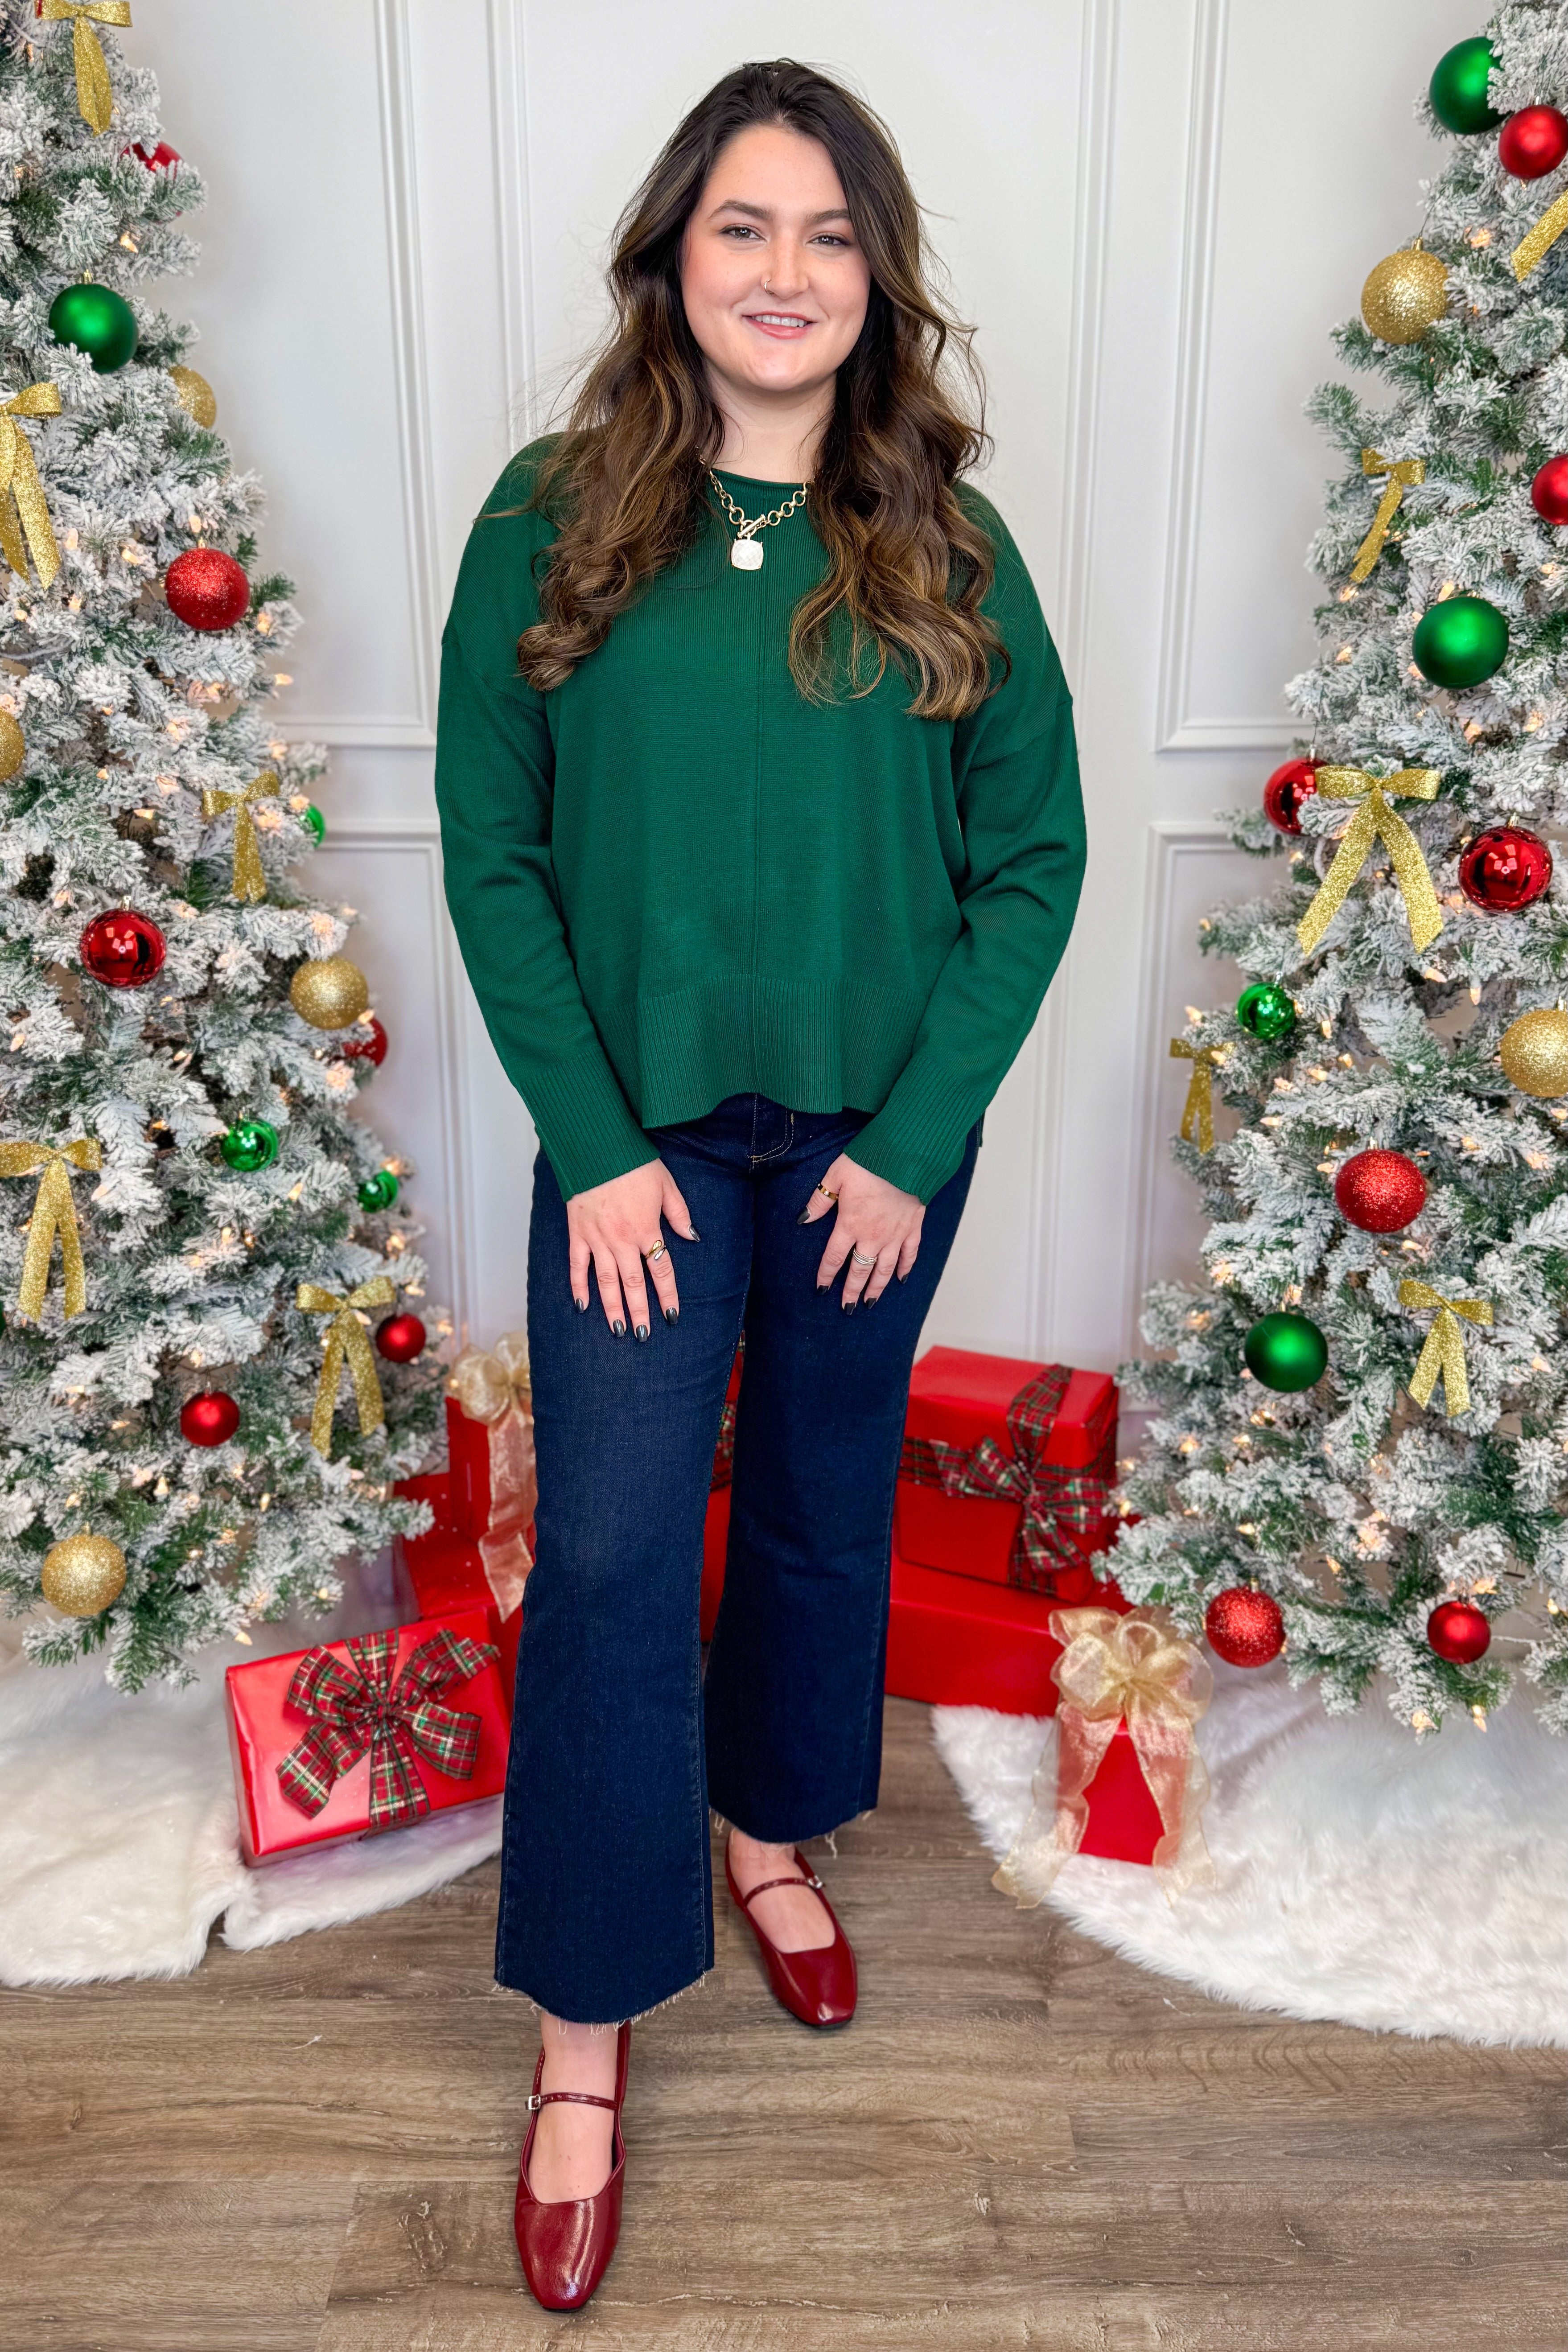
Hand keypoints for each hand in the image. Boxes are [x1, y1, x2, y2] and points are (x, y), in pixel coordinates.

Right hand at [567, 1159, 696, 1337]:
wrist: (598, 1147)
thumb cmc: (634, 1163)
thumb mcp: (666, 1185)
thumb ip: (679, 1214)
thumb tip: (692, 1238)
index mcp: (647, 1229)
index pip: (661, 1270)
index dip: (667, 1296)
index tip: (672, 1316)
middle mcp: (622, 1239)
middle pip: (633, 1283)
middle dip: (639, 1311)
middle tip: (642, 1334)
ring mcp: (597, 1238)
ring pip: (606, 1281)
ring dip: (612, 1307)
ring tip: (618, 1329)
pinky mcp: (577, 1232)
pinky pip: (578, 1265)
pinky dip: (579, 1286)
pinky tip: (583, 1306)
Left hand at [798, 1151, 923, 1305]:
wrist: (905, 1155)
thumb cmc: (868, 1162)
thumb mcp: (835, 1176)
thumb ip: (819, 1201)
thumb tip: (802, 1219)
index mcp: (850, 1224)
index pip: (834, 1257)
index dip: (826, 1275)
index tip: (821, 1289)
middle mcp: (872, 1236)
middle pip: (859, 1270)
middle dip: (851, 1290)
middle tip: (846, 1307)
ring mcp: (895, 1234)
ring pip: (884, 1269)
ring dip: (876, 1287)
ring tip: (870, 1302)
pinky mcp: (913, 1227)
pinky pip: (910, 1254)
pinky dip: (905, 1267)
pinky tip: (901, 1279)